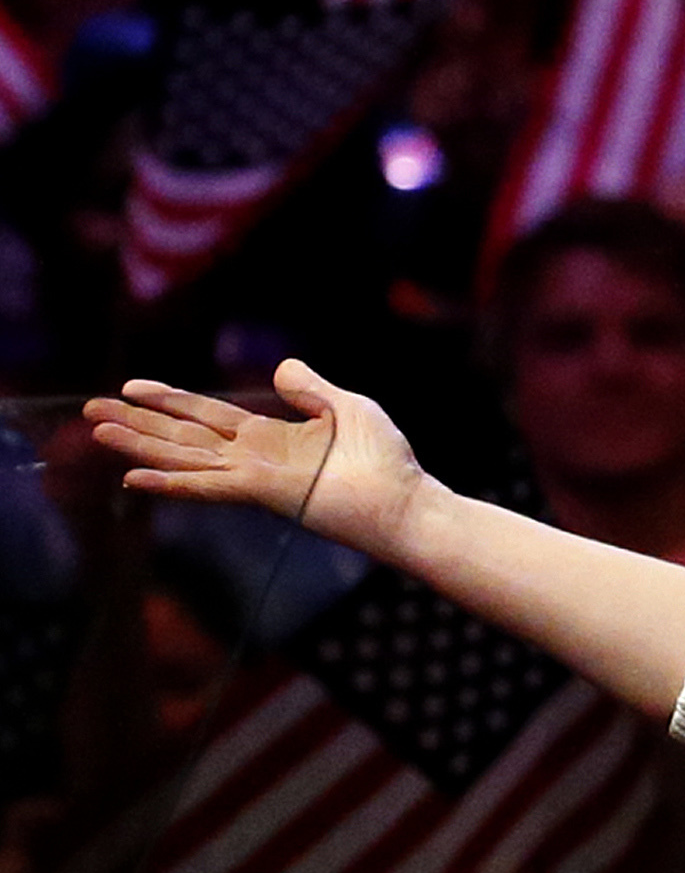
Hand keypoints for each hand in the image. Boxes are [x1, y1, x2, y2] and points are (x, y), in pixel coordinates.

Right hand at [87, 361, 431, 562]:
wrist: (406, 502)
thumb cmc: (387, 461)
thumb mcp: (348, 406)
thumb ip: (310, 387)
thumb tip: (281, 369)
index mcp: (271, 437)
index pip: (208, 415)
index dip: (170, 400)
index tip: (131, 389)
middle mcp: (254, 459)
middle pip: (184, 435)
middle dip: (138, 423)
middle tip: (91, 412)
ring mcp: (255, 477)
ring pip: (185, 457)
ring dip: (140, 445)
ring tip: (98, 433)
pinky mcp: (263, 491)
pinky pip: (209, 485)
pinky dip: (172, 481)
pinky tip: (135, 477)